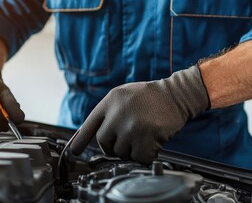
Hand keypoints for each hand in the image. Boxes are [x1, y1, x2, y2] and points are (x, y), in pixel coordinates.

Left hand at [70, 65, 209, 163]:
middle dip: (113, 146)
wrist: (177, 94)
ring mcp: (131, 126)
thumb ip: (109, 112)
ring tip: (143, 136)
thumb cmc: (151, 97)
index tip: (74, 152)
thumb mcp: (124, 96)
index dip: (80, 140)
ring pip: (122, 152)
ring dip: (132, 150)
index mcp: (110, 101)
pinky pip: (139, 157)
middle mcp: (117, 113)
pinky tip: (152, 142)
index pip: (89, 124)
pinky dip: (146, 155)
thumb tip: (95, 134)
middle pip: (104, 143)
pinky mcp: (146, 137)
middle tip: (126, 141)